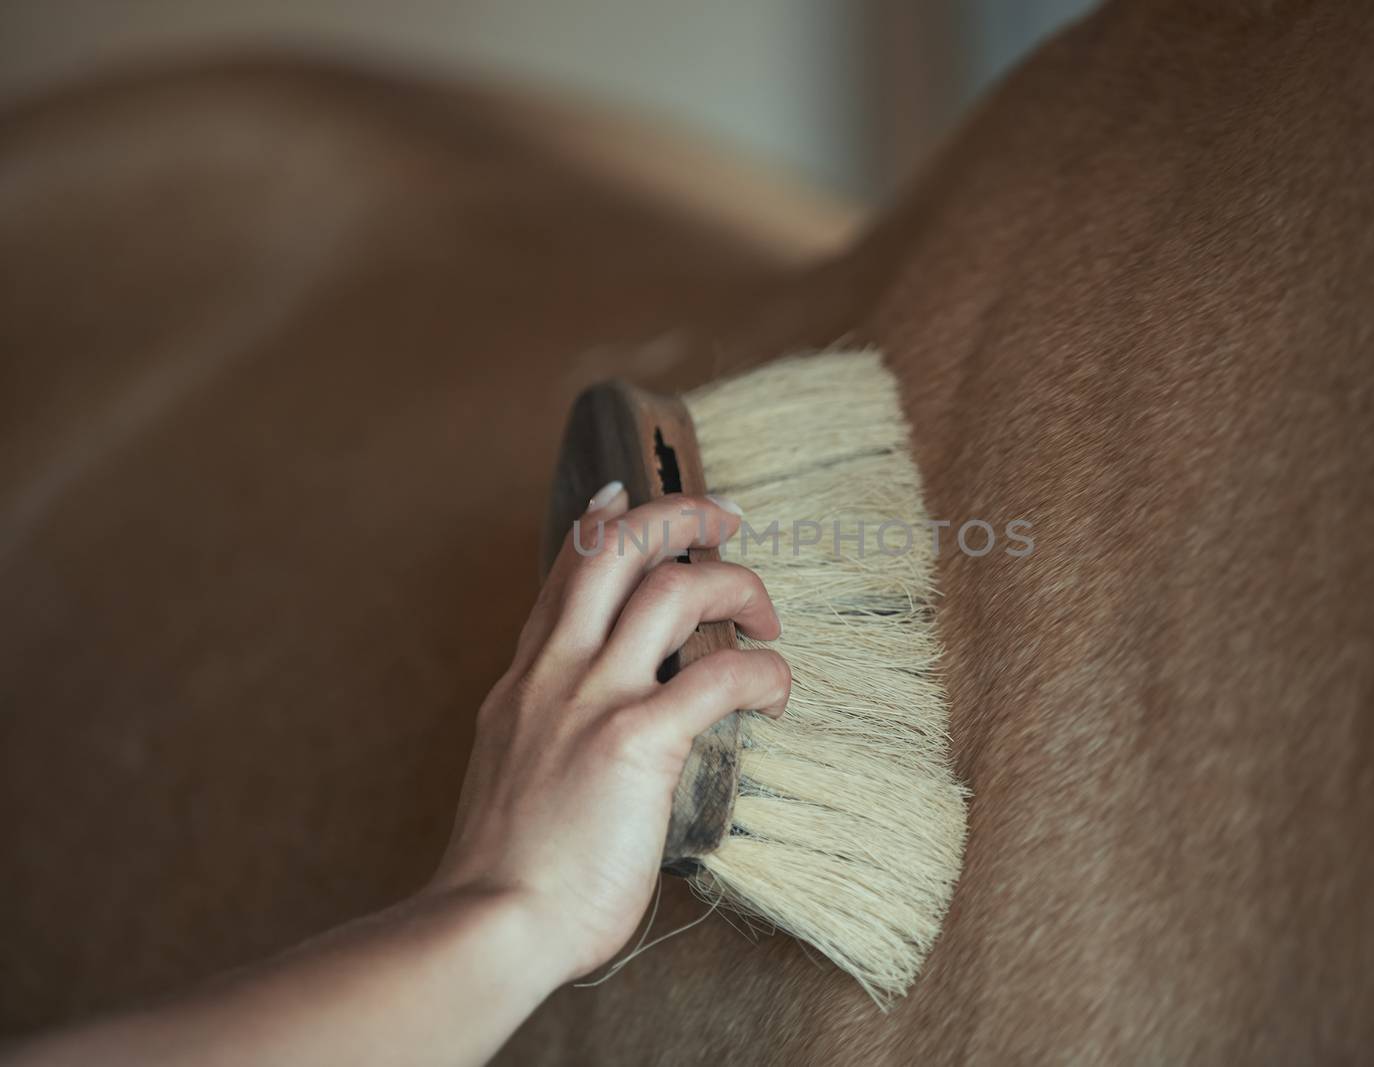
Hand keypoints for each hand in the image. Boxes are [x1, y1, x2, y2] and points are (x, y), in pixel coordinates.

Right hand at [427, 484, 788, 980]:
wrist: (491, 925)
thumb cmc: (510, 874)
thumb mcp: (511, 774)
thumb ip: (545, 734)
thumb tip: (583, 736)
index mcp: (525, 680)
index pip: (564, 571)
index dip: (603, 519)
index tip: (629, 494)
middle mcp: (555, 672)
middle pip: (616, 545)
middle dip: (680, 513)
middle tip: (726, 519)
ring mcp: (593, 699)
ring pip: (673, 588)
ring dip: (735, 584)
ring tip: (766, 616)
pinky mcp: (635, 740)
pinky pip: (721, 676)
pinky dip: (764, 673)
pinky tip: (777, 694)